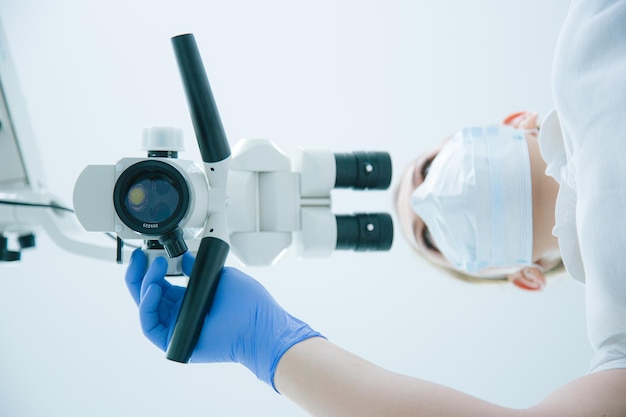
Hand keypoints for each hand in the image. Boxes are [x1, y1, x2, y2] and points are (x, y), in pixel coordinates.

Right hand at [125, 249, 321, 388]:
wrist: (258, 325)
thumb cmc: (249, 305)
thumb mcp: (221, 275)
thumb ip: (199, 266)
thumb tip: (184, 257)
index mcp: (192, 297)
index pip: (163, 282)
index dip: (154, 268)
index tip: (150, 252)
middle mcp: (182, 312)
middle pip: (149, 294)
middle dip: (140, 273)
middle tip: (139, 256)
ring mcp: (177, 326)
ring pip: (147, 307)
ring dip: (145, 284)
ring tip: (155, 266)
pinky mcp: (175, 340)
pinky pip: (150, 326)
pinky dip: (147, 306)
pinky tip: (153, 288)